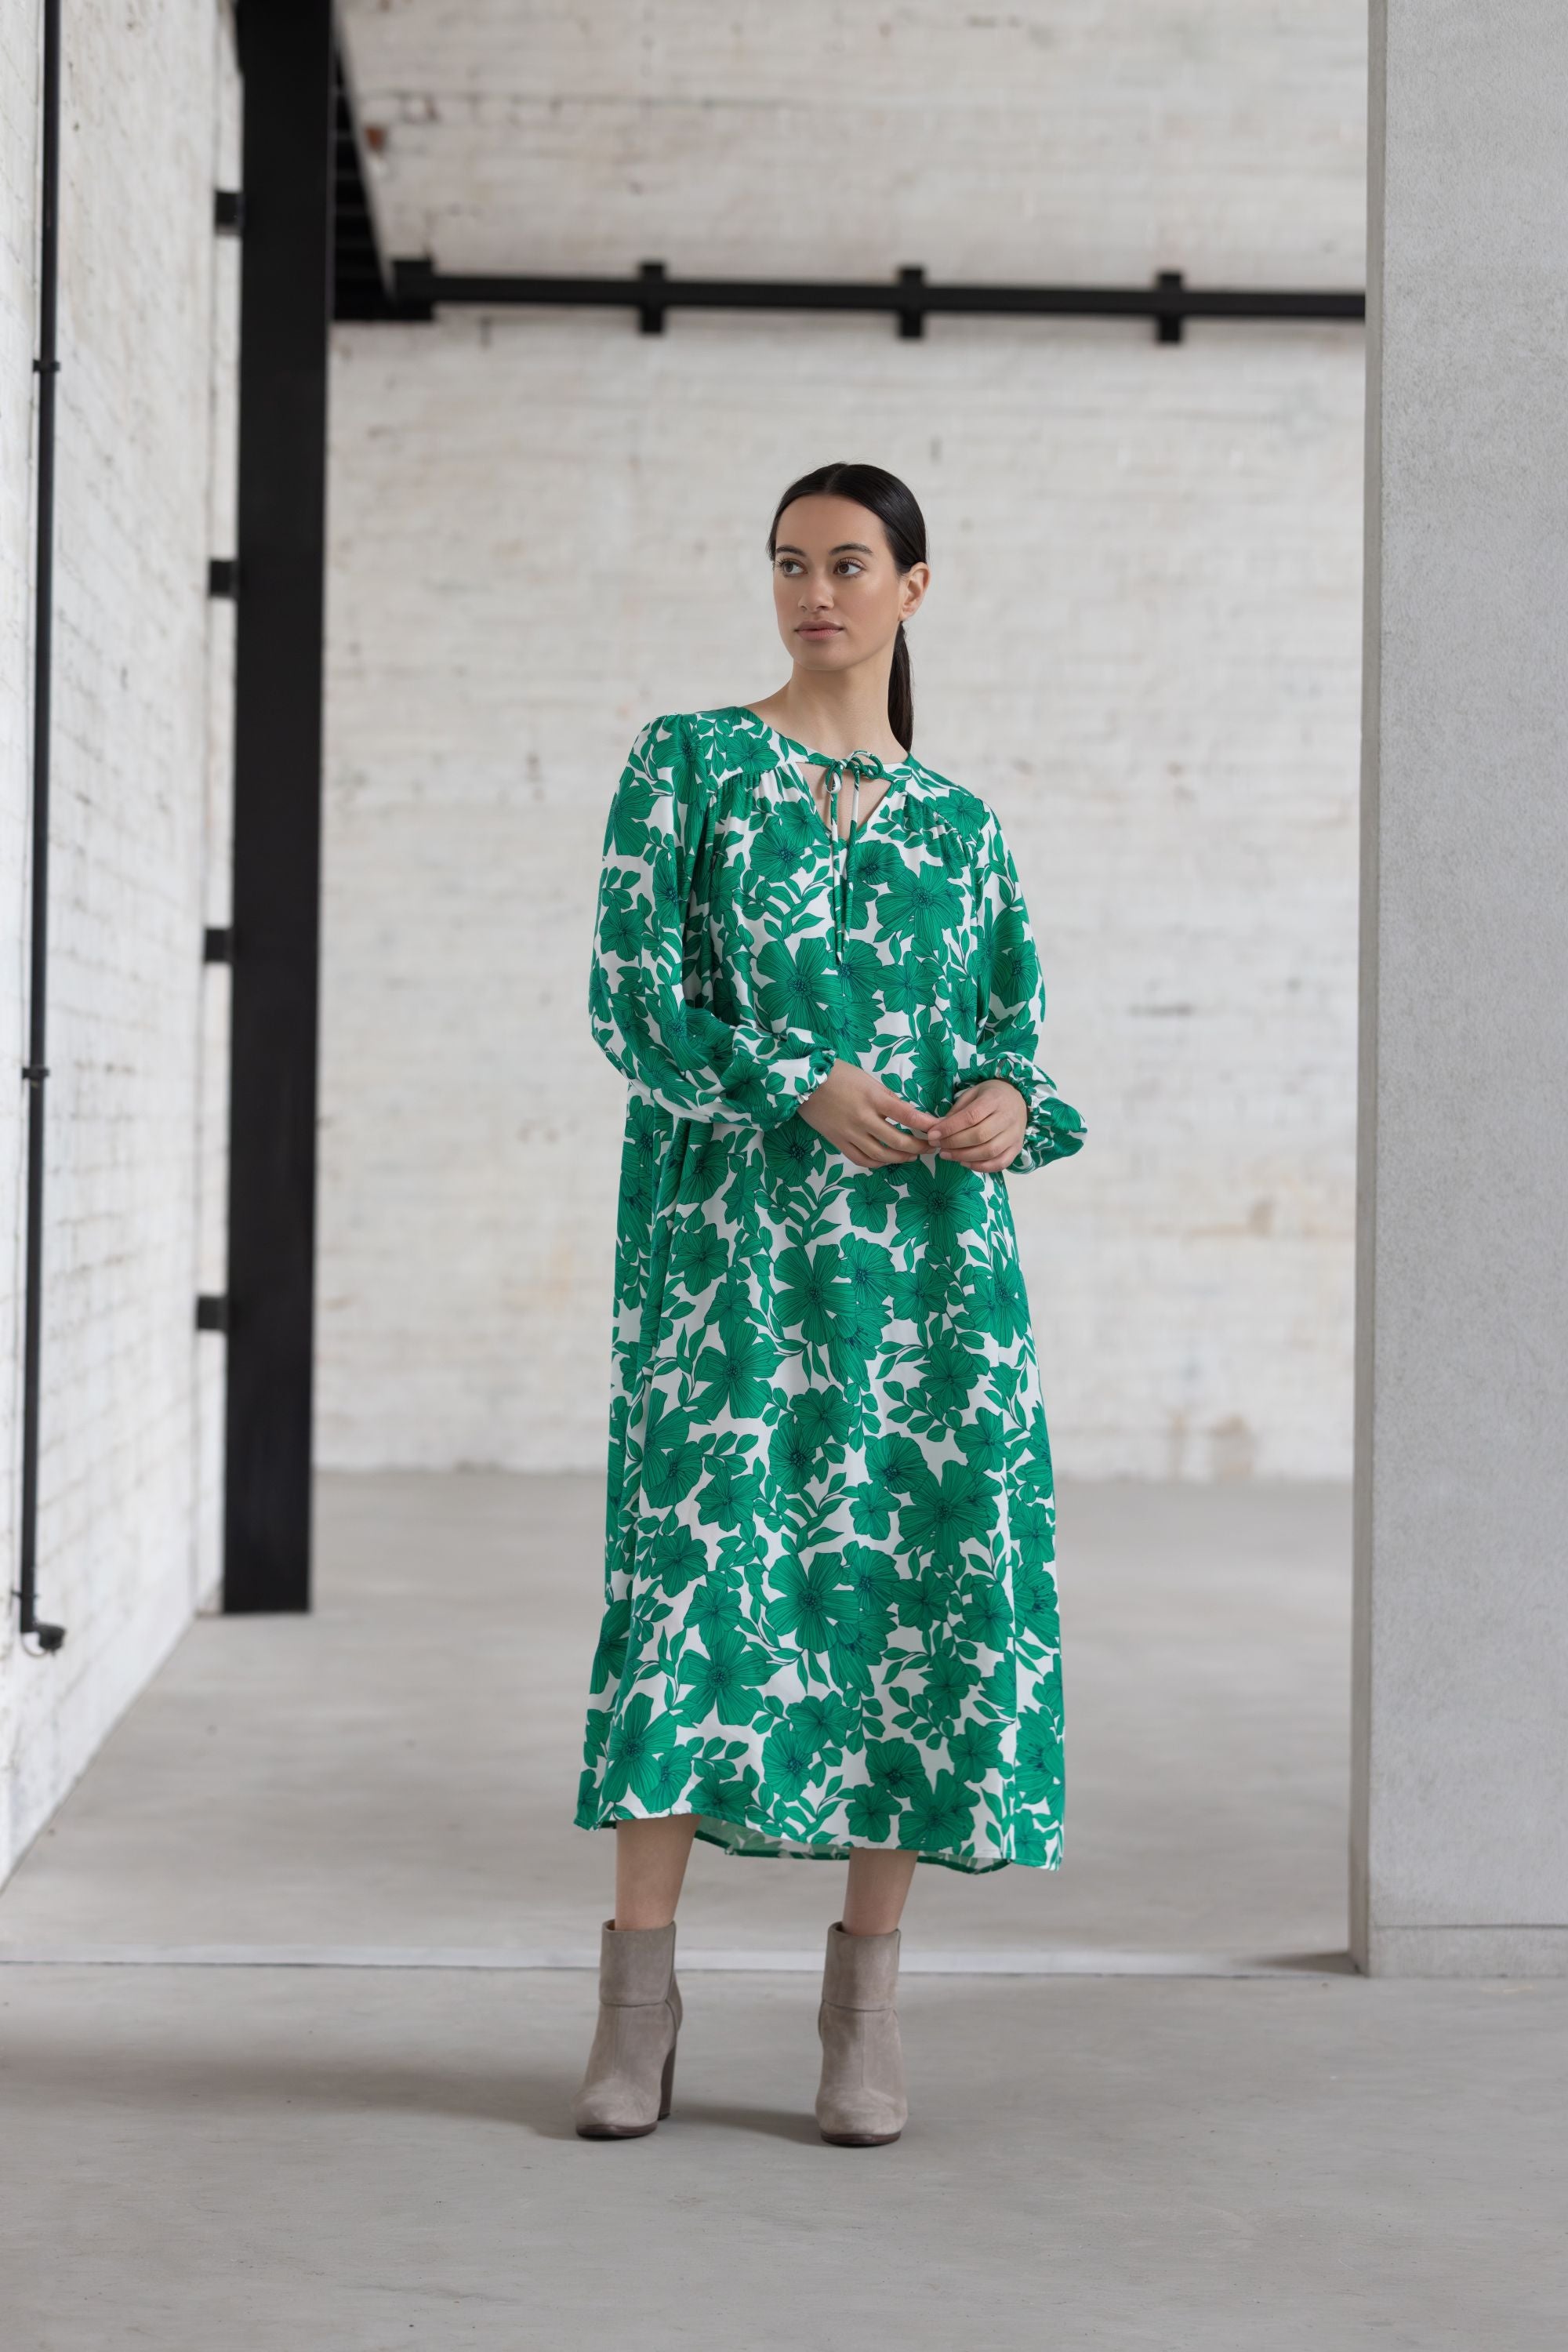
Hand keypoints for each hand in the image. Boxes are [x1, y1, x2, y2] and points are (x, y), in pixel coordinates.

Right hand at [798, 1061, 941, 1169]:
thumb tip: (905, 1112)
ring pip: (881, 1154)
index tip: (938, 1129)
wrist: (804, 1082)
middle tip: (931, 1147)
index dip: (926, 1124)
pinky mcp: (838, 1141)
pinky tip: (888, 1160)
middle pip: (897, 1140)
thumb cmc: (838, 1075)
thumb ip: (886, 1096)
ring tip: (913, 1155)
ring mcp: (850, 1133)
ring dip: (901, 1157)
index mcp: (873, 1098)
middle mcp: (863, 1118)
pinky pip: (861, 1159)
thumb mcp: (867, 1078)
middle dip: (919, 1146)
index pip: (906, 1114)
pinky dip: (878, 1163)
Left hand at [926, 1080, 1026, 1173]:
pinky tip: (964, 1163)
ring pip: (989, 1152)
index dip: (950, 1128)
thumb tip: (937, 1129)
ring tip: (946, 1155)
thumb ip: (956, 1111)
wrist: (1018, 1099)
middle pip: (980, 1136)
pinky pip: (1000, 1163)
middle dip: (954, 1143)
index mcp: (994, 1099)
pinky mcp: (1017, 1148)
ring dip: (964, 1157)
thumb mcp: (972, 1094)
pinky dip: (981, 1167)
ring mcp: (1014, 1134)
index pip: (971, 1116)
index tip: (933, 1135)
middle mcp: (1008, 1117)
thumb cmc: (990, 1096)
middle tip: (938, 1146)